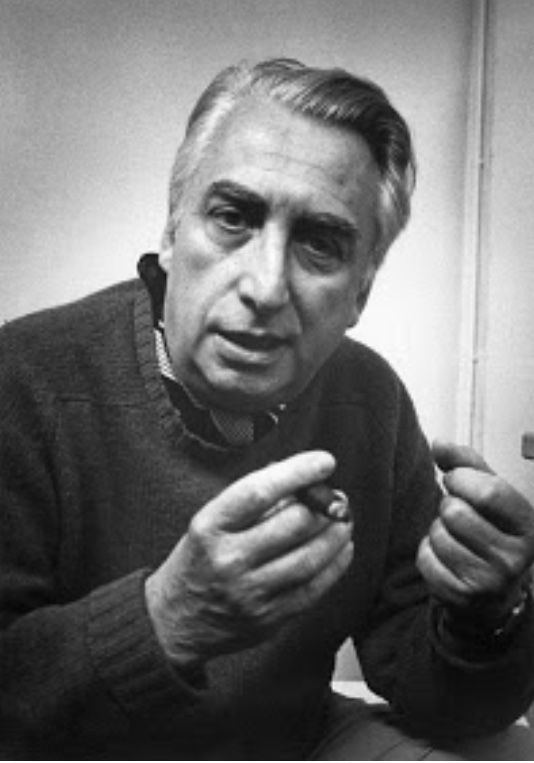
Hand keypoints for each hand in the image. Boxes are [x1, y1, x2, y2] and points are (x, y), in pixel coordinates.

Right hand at [145, 450, 352, 667]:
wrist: (173, 622)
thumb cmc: (198, 560)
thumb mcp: (209, 522)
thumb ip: (251, 500)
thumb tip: (300, 478)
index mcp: (210, 527)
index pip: (258, 491)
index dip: (297, 472)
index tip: (324, 461)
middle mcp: (229, 560)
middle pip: (294, 523)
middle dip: (326, 505)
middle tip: (337, 497)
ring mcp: (250, 592)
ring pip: (310, 557)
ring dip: (336, 533)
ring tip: (344, 519)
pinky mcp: (269, 618)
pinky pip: (314, 588)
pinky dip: (336, 564)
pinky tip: (342, 547)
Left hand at [417, 440, 533, 623]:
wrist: (491, 592)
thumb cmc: (489, 531)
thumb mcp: (489, 494)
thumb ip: (466, 463)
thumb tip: (439, 443)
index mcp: (528, 527)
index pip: (489, 492)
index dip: (461, 478)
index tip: (455, 479)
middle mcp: (515, 558)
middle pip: (456, 512)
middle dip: (447, 506)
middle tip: (458, 515)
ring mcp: (490, 582)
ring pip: (438, 534)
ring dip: (437, 530)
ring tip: (454, 537)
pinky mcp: (461, 597)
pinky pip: (426, 559)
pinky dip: (428, 553)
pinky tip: (445, 558)